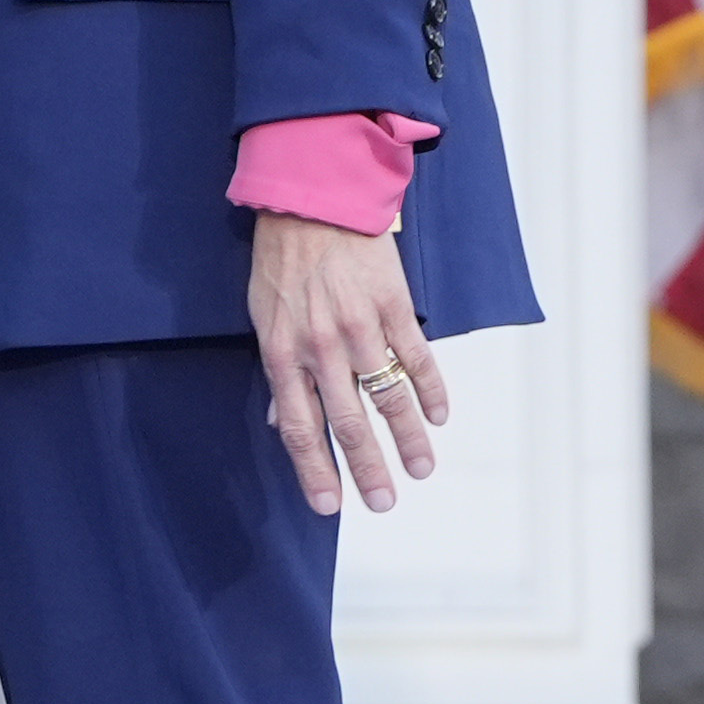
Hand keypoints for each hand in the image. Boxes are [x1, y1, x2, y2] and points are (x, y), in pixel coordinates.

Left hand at [251, 212, 444, 516]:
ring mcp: (360, 327)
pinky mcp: (393, 306)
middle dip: (367, 469)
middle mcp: (322, 348)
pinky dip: (431, 389)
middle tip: (384, 502)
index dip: (315, 470)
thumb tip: (282, 422)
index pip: (300, 427)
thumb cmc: (283, 258)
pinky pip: (417, 357)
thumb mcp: (263, 316)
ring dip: (408, 438)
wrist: (313, 198)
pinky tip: (440, 416)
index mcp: (284, 353)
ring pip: (388, 396)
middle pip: (348, 423)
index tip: (329, 505)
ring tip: (422, 469)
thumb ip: (278, 371)